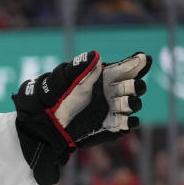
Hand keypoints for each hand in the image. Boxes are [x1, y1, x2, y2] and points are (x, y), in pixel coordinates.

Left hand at [12, 50, 149, 184]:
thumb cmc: (48, 99)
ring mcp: (110, 111)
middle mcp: (109, 93)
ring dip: (132, 103)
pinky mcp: (107, 128)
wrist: (40, 126)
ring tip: (123, 103)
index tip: (143, 59)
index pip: (126, 67)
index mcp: (101, 77)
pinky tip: (126, 121)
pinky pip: (125, 126)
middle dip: (136, 85)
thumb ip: (78, 69)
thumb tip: (95, 56)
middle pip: (134, 86)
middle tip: (129, 87)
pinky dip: (128, 123)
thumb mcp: (59, 81)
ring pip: (132, 104)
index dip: (137, 62)